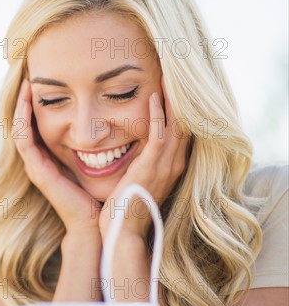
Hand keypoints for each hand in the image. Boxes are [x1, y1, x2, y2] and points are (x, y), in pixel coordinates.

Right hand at [13, 78, 101, 233]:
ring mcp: (35, 166)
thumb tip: (115, 122)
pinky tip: (28, 102)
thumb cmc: (101, 195)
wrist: (95, 225)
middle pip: (26, 125)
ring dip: (22, 106)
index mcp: (52, 159)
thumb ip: (100, 145)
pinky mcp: (37, 171)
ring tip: (27, 84)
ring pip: (20, 129)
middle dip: (27, 101)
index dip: (39, 104)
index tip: (46, 82)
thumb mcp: (100, 163)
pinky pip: (23, 140)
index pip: (38, 125)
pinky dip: (23, 120)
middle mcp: (39, 161)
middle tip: (31, 77)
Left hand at [99, 76, 189, 239]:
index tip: (171, 84)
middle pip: (183, 122)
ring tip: (168, 74)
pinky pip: (159, 136)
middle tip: (175, 71)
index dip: (178, 106)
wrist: (121, 234)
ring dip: (172, 99)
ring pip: (176, 124)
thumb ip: (140, 163)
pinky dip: (158, 115)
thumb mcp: (136, 181)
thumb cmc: (124, 209)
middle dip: (179, 97)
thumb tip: (133, 149)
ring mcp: (164, 167)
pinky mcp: (151, 169)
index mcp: (169, 166)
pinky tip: (154, 96)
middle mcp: (173, 164)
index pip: (179, 129)